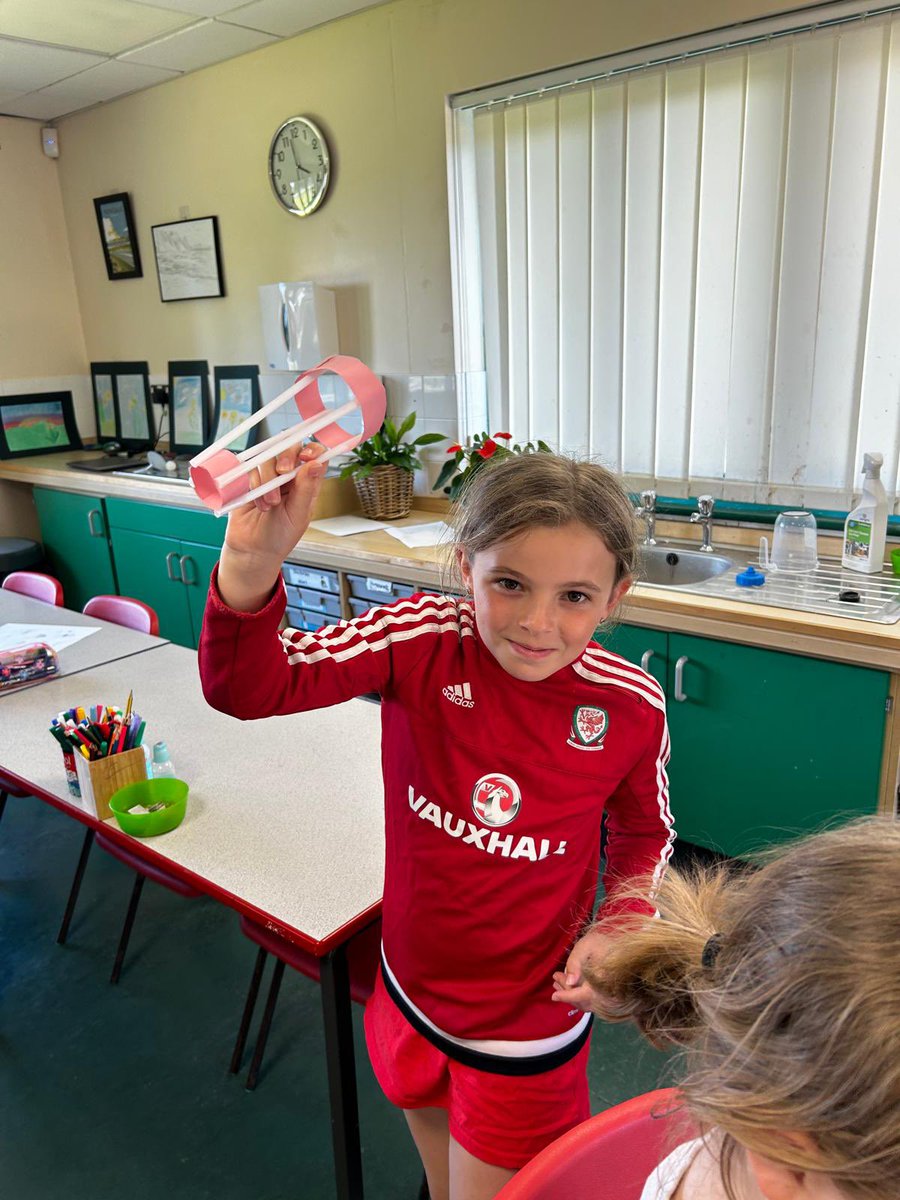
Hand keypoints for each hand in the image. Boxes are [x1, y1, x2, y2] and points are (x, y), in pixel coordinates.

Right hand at [217, 444, 326, 611]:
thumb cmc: (279, 536)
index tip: (306, 457)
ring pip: (268, 458)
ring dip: (267, 480)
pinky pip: (249, 468)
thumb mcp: (297, 515)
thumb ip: (306, 489)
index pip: (316, 455)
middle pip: (290, 448)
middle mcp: (289, 476)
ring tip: (269, 504)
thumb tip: (316, 463)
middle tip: (283, 472)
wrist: (251, 550)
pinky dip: (252, 484)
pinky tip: (256, 503)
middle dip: (286, 457)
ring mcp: (268, 477)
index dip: (313, 449)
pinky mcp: (249, 480)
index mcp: (307, 483)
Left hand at [551, 928, 618, 1013]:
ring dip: (573, 996)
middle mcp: (608, 993)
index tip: (553, 996)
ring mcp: (611, 996)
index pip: (582, 995)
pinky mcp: (612, 995)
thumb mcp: (585, 946)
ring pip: (588, 1003)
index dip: (567, 996)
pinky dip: (581, 997)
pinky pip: (594, 1001)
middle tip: (555, 981)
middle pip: (583, 1001)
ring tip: (559, 985)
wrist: (623, 944)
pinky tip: (573, 986)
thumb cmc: (602, 942)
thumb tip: (570, 983)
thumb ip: (575, 963)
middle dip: (567, 993)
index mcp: (602, 982)